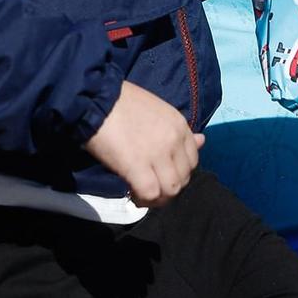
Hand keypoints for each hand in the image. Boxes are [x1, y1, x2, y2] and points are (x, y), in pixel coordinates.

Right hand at [84, 80, 203, 207]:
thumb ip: (179, 130)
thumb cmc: (122, 102)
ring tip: (142, 194)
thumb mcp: (159, 111)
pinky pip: (150, 193)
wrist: (96, 97)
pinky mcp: (137, 166)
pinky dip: (143, 199)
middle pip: (183, 178)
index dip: (178, 172)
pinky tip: (133, 195)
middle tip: (150, 186)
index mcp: (179, 125)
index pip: (192, 161)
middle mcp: (174, 140)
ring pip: (171, 190)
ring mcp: (158, 154)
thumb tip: (201, 140)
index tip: (161, 174)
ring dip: (158, 197)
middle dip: (168, 187)